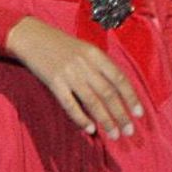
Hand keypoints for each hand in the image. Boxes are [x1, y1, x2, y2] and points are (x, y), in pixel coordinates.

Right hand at [3, 16, 146, 139]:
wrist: (32, 37)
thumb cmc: (61, 45)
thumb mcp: (85, 49)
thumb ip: (100, 67)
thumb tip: (117, 93)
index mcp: (96, 54)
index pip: (119, 79)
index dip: (131, 98)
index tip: (139, 114)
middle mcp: (85, 64)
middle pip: (108, 93)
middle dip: (121, 114)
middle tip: (129, 132)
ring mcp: (69, 73)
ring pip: (92, 101)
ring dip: (106, 120)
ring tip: (114, 135)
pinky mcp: (54, 82)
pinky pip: (70, 104)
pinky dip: (81, 118)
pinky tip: (90, 129)